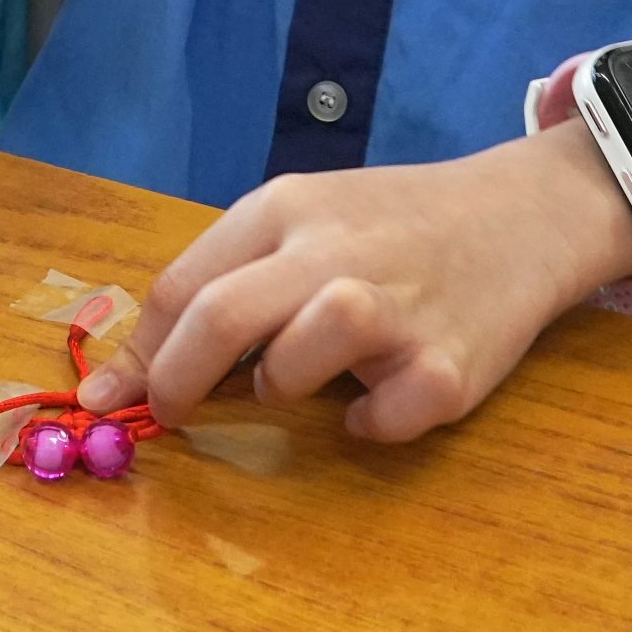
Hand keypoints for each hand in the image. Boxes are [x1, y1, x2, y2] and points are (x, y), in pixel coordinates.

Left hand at [75, 122, 631, 442]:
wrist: (517, 215)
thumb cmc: (386, 226)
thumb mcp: (299, 221)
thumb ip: (219, 282)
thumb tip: (121, 376)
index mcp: (285, 208)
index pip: (182, 287)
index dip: (139, 354)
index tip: (114, 398)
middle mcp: (334, 251)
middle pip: (219, 319)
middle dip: (174, 382)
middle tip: (170, 414)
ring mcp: (395, 310)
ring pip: (292, 364)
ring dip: (279, 385)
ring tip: (301, 377)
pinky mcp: (449, 368)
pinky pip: (376, 422)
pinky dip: (366, 423)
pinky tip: (379, 395)